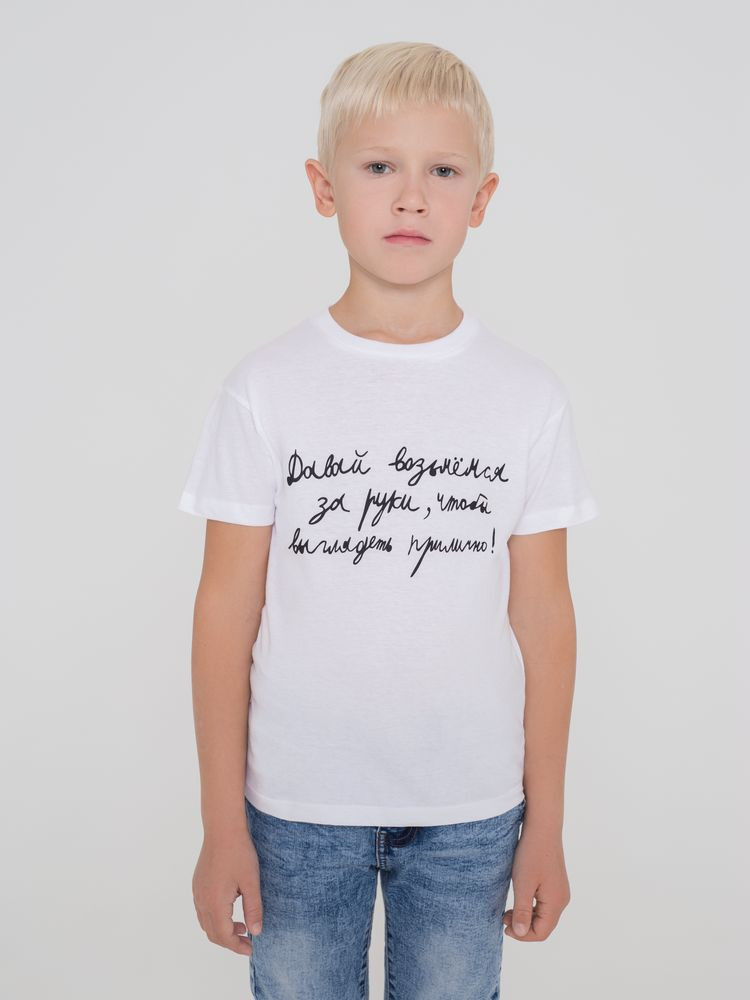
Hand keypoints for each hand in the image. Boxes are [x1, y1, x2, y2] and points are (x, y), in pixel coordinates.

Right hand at [192, 830, 263, 955]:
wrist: (222, 829)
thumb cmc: (239, 853)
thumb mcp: (251, 882)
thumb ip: (253, 909)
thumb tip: (256, 932)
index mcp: (214, 902)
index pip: (223, 936)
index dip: (237, 946)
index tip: (251, 949)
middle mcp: (202, 900)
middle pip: (212, 933)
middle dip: (229, 941)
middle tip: (248, 941)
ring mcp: (197, 892)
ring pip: (206, 922)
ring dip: (222, 930)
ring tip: (241, 926)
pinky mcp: (198, 884)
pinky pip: (203, 910)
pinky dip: (215, 918)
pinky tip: (230, 910)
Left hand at [502, 822, 570, 941]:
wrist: (542, 828)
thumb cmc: (531, 854)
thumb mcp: (523, 884)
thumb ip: (522, 910)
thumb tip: (521, 933)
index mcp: (556, 903)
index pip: (541, 932)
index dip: (522, 935)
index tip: (504, 928)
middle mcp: (562, 899)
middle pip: (543, 925)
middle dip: (523, 927)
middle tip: (503, 919)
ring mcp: (559, 891)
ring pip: (543, 915)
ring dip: (526, 916)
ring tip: (507, 911)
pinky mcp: (555, 882)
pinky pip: (543, 903)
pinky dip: (530, 907)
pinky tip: (518, 899)